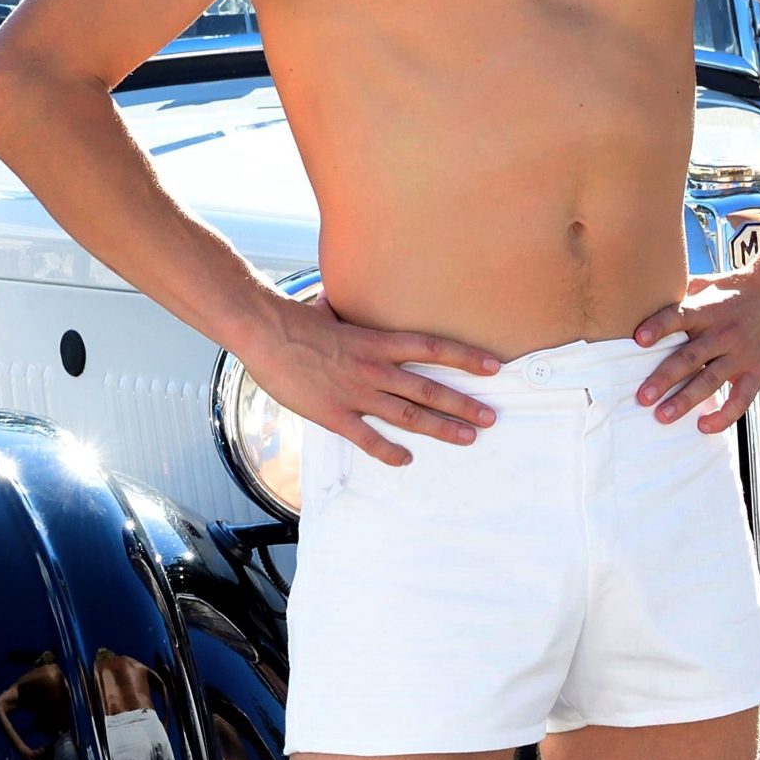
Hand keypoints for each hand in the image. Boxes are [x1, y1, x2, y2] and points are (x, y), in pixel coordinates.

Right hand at [237, 296, 502, 466]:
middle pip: (430, 389)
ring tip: (468, 438)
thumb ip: (349, 311)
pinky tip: (407, 459)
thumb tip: (343, 299)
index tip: (494, 366)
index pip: (434, 348)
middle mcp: (375, 368)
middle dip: (464, 404)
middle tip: (491, 417)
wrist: (266, 332)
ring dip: (442, 427)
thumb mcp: (335, 310)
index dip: (466, 357)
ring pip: (409, 415)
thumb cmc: (297, 320)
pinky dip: (388, 451)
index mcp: (379, 341)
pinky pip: (367, 438)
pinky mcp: (333, 414)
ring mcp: (356, 392)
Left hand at [631, 267, 759, 432]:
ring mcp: (741, 353)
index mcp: (707, 309)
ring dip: (685, 400)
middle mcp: (722, 332)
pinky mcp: (758, 371)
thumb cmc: (739, 289)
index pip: (679, 316)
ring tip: (662, 416)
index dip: (659, 327)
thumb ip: (681, 294)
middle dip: (664, 378)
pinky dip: (723, 415)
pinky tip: (703, 426)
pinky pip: (740, 399)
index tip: (638, 340)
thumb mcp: (711, 284)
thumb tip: (645, 295)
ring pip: (710, 380)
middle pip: (690, 356)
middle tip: (642, 397)